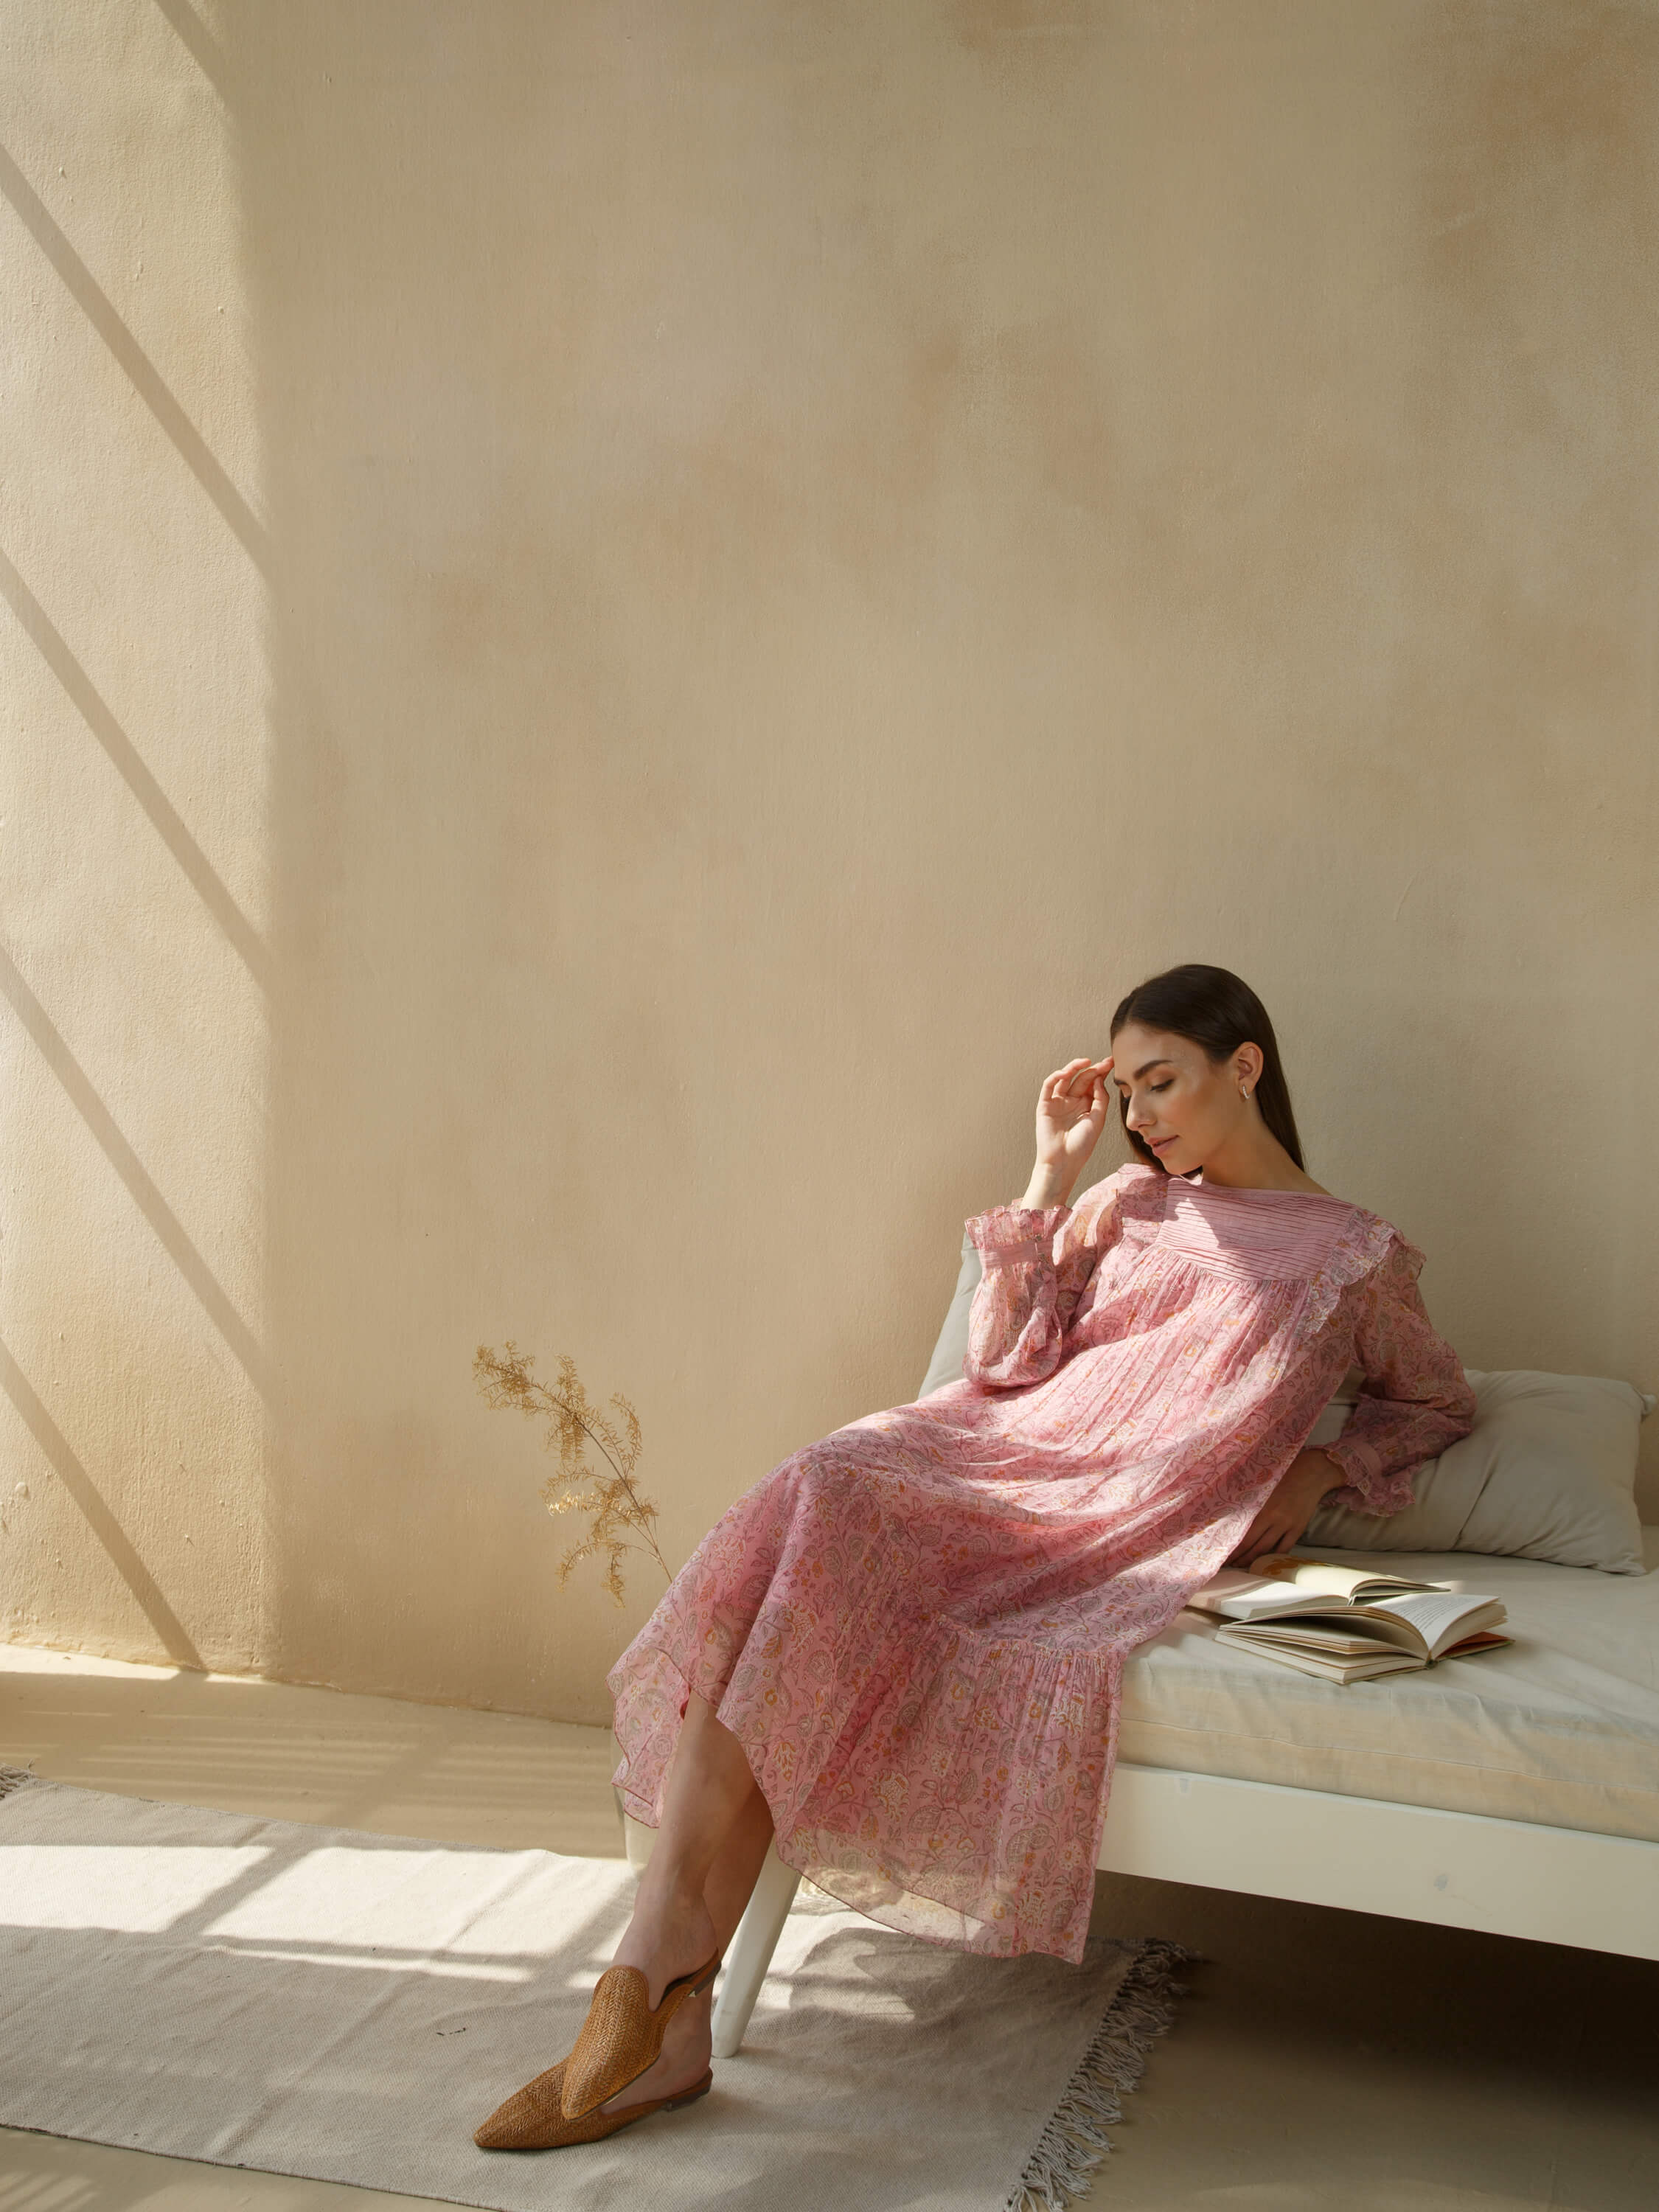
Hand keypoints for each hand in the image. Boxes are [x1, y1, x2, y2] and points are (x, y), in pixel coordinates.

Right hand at [1033, 1056, 1113, 1190]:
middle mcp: (1071, 1101)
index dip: (1101, 1073)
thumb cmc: (1081, 1145)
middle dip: (1093, 1069)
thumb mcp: (1098, 1119)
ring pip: (1065, 1079)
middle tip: (1104, 1062)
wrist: (1064, 1162)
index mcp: (1085, 1105)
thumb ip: (1100, 1098)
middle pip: (1081, 1079)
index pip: (1093, 1084)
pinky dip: (1056, 1077)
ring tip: (1086, 1062)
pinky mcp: (1045, 1105)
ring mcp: (1058, 1102)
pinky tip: (1067, 1073)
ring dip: (1074, 1068)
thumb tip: (1099, 1078)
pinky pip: (1049, 1086)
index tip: (1112, 1063)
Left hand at [1227, 1448, 1342, 1568]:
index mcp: (1261, 1507)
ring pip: (1267, 1549)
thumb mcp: (1262, 1488)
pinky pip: (1285, 1548)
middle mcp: (1273, 1518)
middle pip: (1253, 1544)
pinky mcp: (1298, 1529)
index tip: (1222, 1554)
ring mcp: (1287, 1525)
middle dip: (1239, 1557)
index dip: (1233, 1547)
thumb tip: (1233, 1517)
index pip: (1244, 1534)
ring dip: (1253, 1559)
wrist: (1310, 1475)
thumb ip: (1250, 1503)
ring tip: (1242, 1564)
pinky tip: (1265, 1560)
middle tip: (1228, 1564)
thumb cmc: (1282, 1477)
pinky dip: (1274, 1555)